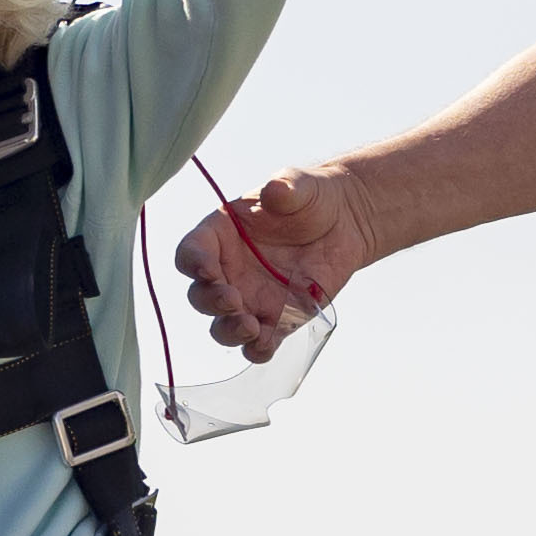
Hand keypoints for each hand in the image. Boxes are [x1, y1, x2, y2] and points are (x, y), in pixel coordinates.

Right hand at [175, 162, 374, 359]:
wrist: (344, 222)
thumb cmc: (310, 198)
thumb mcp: (298, 186)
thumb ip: (286, 187)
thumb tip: (276, 189)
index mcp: (220, 236)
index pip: (192, 253)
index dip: (193, 263)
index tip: (207, 269)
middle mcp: (227, 271)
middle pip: (201, 296)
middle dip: (212, 302)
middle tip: (233, 300)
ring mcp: (250, 299)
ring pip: (223, 327)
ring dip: (230, 332)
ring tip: (250, 327)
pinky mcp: (276, 320)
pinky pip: (259, 344)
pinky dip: (258, 349)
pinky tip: (266, 342)